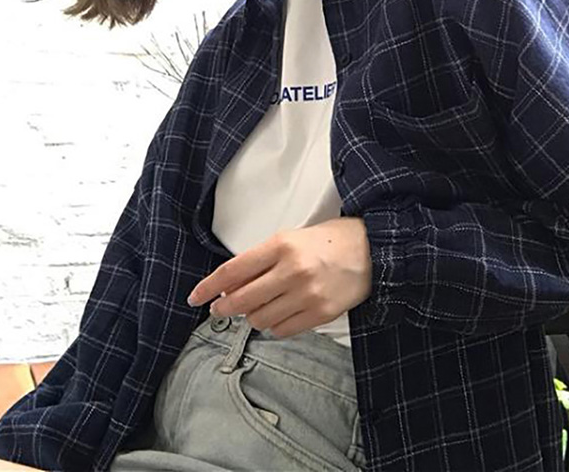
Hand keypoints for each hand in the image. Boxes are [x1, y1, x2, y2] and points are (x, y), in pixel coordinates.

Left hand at [187, 217, 371, 337]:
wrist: (373, 249)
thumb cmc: (329, 240)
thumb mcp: (290, 238)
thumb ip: (260, 260)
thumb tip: (229, 286)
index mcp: (281, 246)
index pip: (232, 271)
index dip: (208, 287)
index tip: (196, 296)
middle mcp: (292, 271)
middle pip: (241, 300)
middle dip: (223, 308)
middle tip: (219, 308)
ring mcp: (307, 294)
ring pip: (259, 319)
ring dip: (252, 316)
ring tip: (258, 307)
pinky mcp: (321, 313)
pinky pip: (282, 330)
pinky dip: (273, 326)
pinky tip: (277, 314)